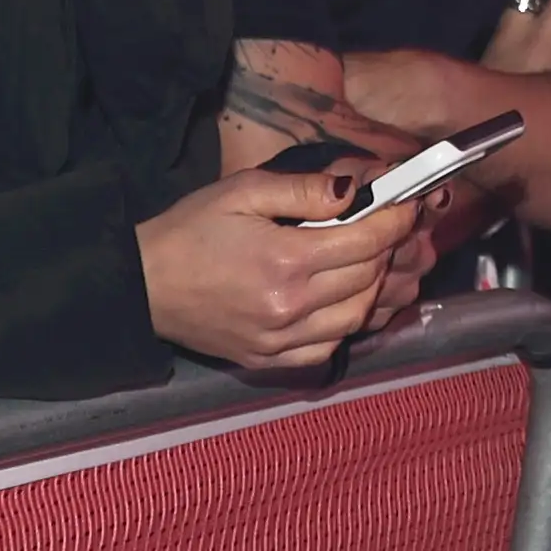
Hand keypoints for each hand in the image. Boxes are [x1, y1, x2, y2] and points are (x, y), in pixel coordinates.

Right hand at [138, 164, 413, 371]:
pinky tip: (343, 300)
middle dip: (390, 249)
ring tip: (371, 261)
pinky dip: (346, 325)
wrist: (142, 284)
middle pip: (368, 279)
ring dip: (374, 288)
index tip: (408, 206)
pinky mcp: (268, 360)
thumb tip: (354, 190)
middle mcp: (289, 307)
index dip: (396, 221)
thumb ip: (303, 190)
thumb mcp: (243, 191)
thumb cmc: (191, 230)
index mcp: (285, 260)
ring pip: (356, 318)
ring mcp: (279, 340)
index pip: (366, 242)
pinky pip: (328, 349)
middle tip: (391, 228)